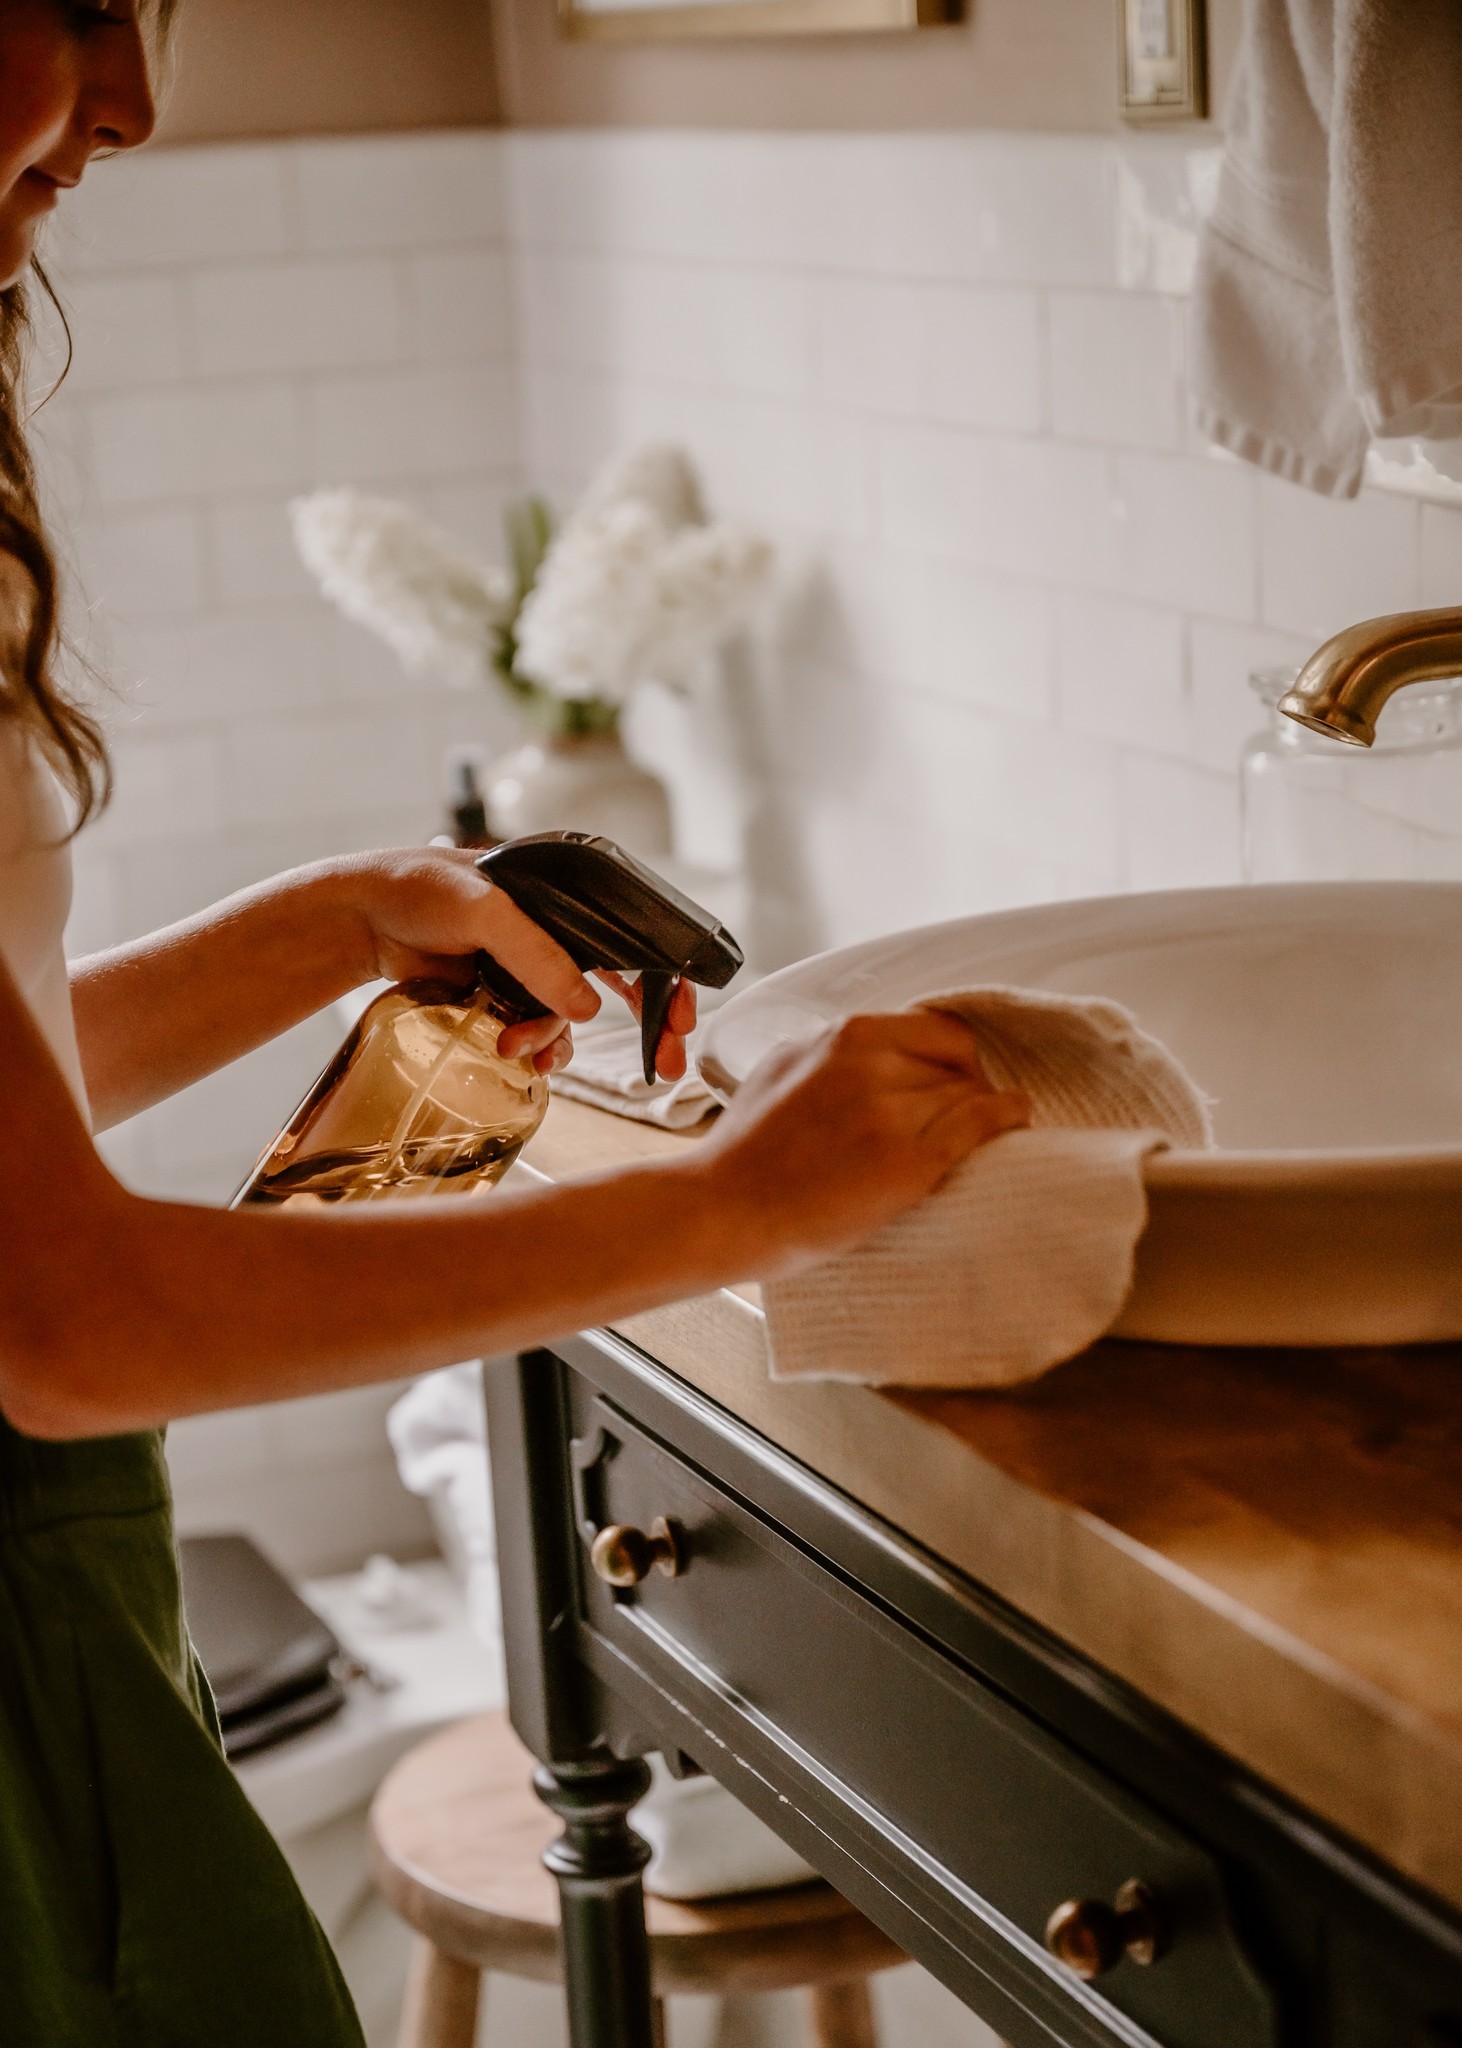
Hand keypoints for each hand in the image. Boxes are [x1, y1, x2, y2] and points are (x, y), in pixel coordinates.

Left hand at [333, 849, 695, 1078]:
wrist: (360, 917)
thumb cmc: (418, 889)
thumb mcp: (484, 911)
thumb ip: (536, 955)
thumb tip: (588, 1009)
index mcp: (568, 892)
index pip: (636, 933)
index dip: (667, 977)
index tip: (683, 1019)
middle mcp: (560, 926)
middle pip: (624, 980)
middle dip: (648, 1024)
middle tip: (668, 1064)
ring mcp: (533, 962)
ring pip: (574, 1013)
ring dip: (557, 1039)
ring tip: (521, 1051)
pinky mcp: (505, 992)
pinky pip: (539, 1028)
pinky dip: (536, 1047)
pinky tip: (519, 1056)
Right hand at [697, 1010, 1029, 1277]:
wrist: (725, 1209)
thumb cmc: (745, 1149)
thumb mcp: (784, 1066)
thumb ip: (835, 1052)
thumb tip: (872, 1048)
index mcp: (845, 1036)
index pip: (936, 1031)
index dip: (952, 1058)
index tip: (955, 1078)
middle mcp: (873, 1065)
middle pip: (957, 1064)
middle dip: (967, 1087)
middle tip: (966, 1114)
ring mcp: (892, 1114)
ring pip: (970, 1094)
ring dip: (984, 1110)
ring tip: (990, 1128)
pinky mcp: (908, 1163)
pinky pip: (980, 1125)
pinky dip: (1007, 1118)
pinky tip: (1015, 1120)